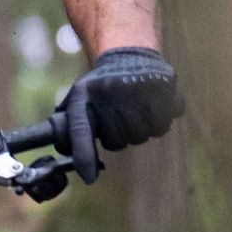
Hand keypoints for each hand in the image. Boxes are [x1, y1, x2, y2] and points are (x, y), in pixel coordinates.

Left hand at [54, 47, 182, 183]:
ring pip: (142, 135)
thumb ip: (70, 128)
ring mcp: (139, 87)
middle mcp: (110, 90)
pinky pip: (163, 124)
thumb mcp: (79, 98)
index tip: (89, 178)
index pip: (81, 130)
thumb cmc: (100, 86)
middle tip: (119, 116)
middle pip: (117, 141)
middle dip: (119, 135)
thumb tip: (67, 155)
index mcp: (86, 95)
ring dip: (140, 128)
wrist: (128, 54)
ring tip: (135, 108)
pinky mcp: (164, 86)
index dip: (85, 155)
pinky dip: (160, 119)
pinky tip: (152, 103)